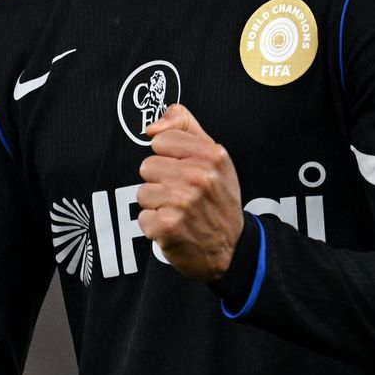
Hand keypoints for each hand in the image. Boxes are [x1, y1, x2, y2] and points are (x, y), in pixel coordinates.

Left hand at [137, 105, 243, 281]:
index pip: (160, 140)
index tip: (183, 170)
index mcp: (211, 156)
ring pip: (142, 192)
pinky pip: (143, 218)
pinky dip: (155, 226)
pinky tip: (174, 228)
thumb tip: (153, 127)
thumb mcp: (214, 157)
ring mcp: (182, 203)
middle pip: (147, 166)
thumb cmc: (219, 199)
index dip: (168, 157)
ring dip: (157, 205)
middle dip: (160, 182)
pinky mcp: (167, 226)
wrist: (232, 248)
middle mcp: (198, 177)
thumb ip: (185, 126)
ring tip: (179, 212)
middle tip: (182, 195)